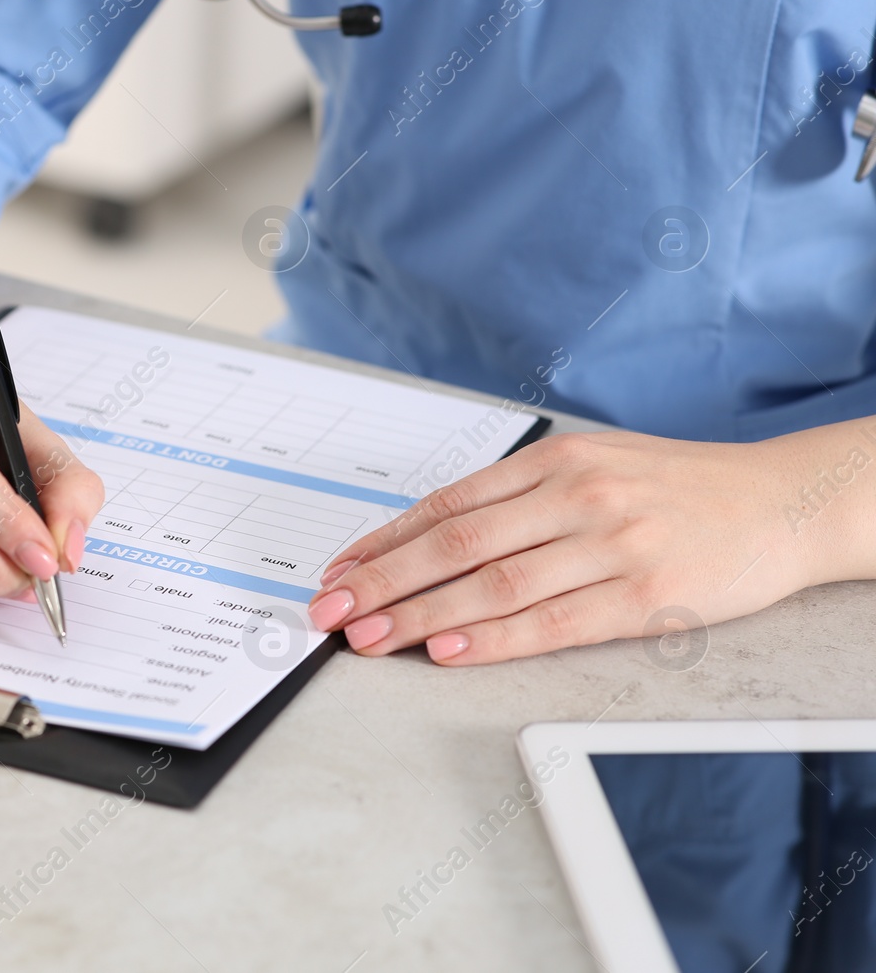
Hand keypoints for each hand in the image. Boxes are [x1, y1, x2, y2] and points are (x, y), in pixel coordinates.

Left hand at [306, 430, 818, 664]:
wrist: (782, 502)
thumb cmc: (676, 488)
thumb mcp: (594, 466)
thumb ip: (520, 497)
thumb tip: (430, 536)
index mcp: (555, 461)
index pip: (446, 506)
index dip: (383, 542)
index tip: (338, 572)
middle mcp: (576, 497)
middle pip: (454, 544)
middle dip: (381, 581)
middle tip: (330, 611)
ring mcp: (611, 546)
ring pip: (493, 585)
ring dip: (420, 616)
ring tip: (370, 638)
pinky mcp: (646, 597)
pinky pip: (552, 623)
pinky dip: (493, 639)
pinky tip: (447, 651)